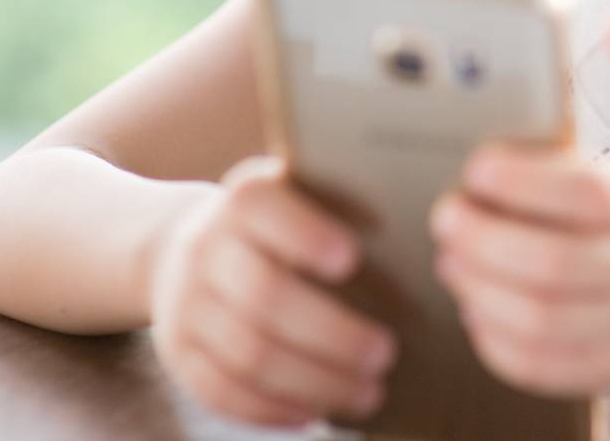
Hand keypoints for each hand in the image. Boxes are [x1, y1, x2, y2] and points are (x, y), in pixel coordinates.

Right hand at [146, 155, 398, 427]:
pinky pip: (220, 390)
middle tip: (387, 354)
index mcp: (244, 198)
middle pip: (265, 296)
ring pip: (248, 353)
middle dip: (331, 332)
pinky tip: (315, 413)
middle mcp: (205, 247)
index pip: (263, 208)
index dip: (303, 233)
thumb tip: (432, 235)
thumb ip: (343, 204)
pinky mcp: (177, 353)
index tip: (351, 259)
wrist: (180, 247)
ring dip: (314, 381)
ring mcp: (185, 304)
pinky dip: (270, 408)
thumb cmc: (277, 224)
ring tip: (369, 392)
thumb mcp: (298, 196)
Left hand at [429, 15, 609, 394]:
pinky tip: (477, 305)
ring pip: (540, 321)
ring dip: (480, 290)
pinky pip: (542, 366)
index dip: (521, 183)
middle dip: (481, 242)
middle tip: (444, 217)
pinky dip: (496, 340)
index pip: (587, 196)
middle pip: (552, 266)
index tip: (474, 167)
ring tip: (453, 259)